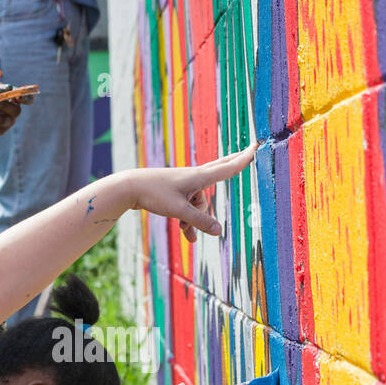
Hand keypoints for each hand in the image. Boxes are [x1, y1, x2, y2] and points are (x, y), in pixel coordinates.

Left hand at [123, 147, 255, 241]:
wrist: (129, 187)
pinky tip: (188, 237)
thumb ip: (199, 221)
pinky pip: (189, 208)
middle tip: (249, 151)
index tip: (256, 147)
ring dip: (195, 219)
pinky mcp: (175, 192)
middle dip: (233, 165)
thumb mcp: (179, 210)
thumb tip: (218, 231)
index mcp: (198, 177)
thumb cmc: (154, 194)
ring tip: (186, 233)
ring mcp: (184, 184)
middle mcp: (193, 178)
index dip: (243, 160)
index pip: (227, 168)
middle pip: (219, 172)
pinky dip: (189, 221)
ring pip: (200, 204)